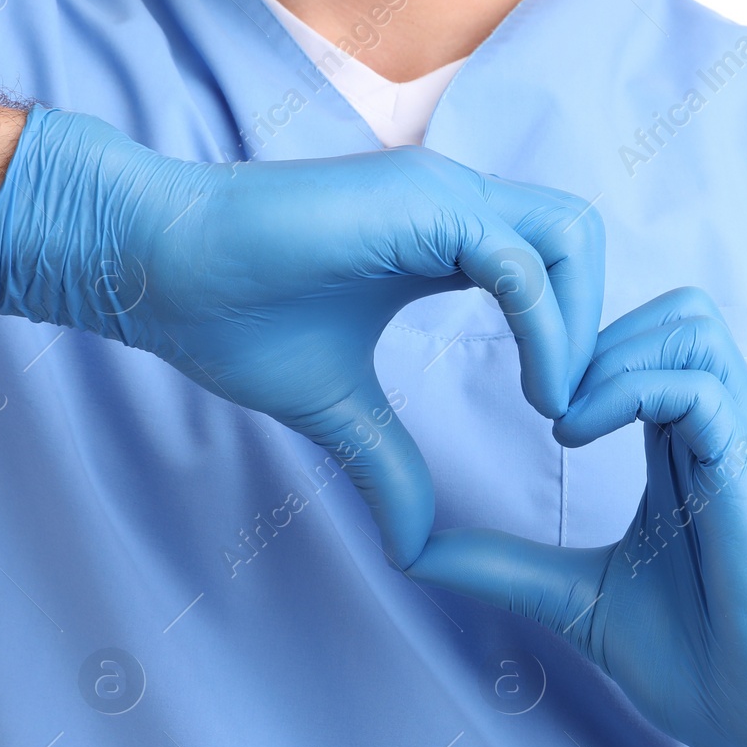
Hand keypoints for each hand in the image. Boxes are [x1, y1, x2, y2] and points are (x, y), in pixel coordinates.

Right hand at [0, 106, 602, 567]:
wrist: (150, 267)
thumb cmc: (229, 318)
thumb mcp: (336, 410)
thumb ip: (389, 465)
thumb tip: (415, 550)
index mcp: (444, 242)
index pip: (553, 270)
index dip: (572, 340)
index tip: (559, 419)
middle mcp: (455, 207)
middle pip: (581, 244)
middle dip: (597, 329)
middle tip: (572, 413)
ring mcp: (441, 196)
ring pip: (571, 239)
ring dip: (582, 327)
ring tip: (557, 406)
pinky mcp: (421, 205)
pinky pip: (520, 263)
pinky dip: (546, 328)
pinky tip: (536, 394)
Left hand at [407, 289, 746, 746]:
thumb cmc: (702, 668)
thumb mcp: (579, 600)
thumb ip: (506, 565)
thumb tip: (412, 551)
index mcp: (686, 452)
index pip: (648, 344)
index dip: (583, 349)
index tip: (529, 407)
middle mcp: (721, 435)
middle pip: (675, 311)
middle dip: (595, 332)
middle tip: (540, 402)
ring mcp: (742, 447)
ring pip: (691, 323)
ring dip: (611, 355)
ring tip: (561, 422)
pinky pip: (697, 385)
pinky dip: (628, 391)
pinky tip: (576, 438)